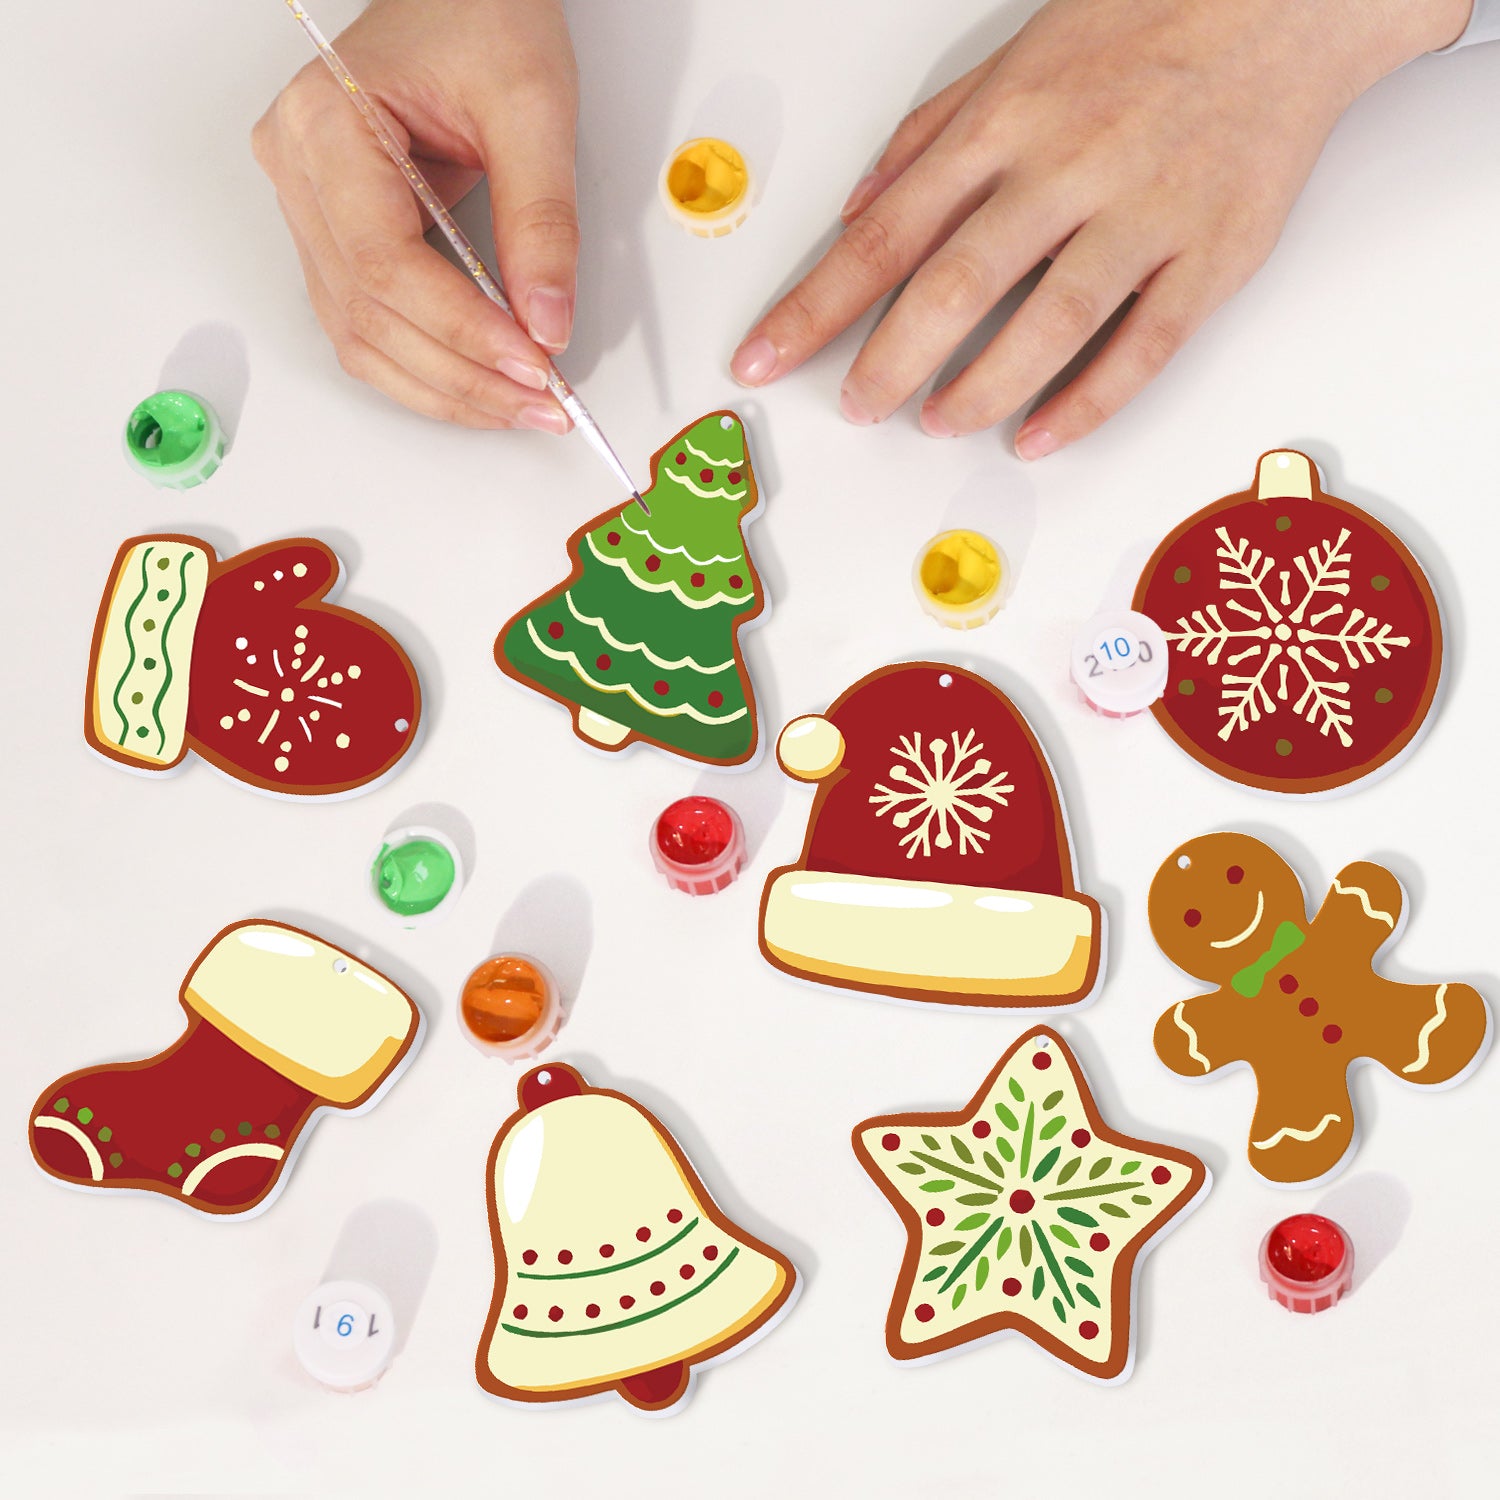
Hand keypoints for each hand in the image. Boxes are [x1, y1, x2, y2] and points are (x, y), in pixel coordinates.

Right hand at [253, 0, 577, 430]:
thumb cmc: (481, 16)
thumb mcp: (532, 107)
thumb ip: (542, 221)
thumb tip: (547, 322)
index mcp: (325, 123)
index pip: (386, 264)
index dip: (462, 331)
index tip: (533, 365)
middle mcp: (298, 170)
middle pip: (370, 315)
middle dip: (463, 375)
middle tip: (542, 403)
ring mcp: (308, 208)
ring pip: (361, 338)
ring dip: (445, 388)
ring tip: (521, 405)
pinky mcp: (336, 236)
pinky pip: (370, 326)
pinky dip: (429, 367)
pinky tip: (483, 385)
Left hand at [731, 0, 1470, 456]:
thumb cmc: (1142, 24)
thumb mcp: (1012, 59)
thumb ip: (928, 139)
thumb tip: (856, 213)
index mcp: (1005, 124)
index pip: (885, 235)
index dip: (815, 307)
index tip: (764, 358)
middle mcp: (1067, 169)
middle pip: (954, 286)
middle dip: (888, 361)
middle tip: (855, 408)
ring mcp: (1144, 215)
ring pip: (1048, 323)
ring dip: (981, 389)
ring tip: (938, 422)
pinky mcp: (1211, 255)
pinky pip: (1141, 347)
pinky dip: (1085, 402)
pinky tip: (1037, 436)